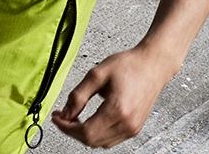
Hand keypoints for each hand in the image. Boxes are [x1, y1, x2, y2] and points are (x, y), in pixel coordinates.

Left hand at [51, 44, 176, 146]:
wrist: (152, 65)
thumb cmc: (129, 65)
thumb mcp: (97, 74)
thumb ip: (79, 95)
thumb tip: (66, 112)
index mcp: (118, 110)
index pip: (86, 132)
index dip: (67, 127)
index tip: (56, 117)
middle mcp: (128, 124)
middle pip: (92, 141)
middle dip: (72, 130)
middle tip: (62, 116)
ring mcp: (133, 129)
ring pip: (101, 143)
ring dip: (84, 133)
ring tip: (73, 117)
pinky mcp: (134, 128)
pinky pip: (110, 139)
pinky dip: (96, 134)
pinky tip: (89, 121)